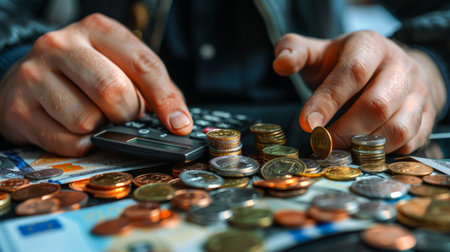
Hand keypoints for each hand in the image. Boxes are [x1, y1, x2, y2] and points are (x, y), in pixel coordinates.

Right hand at [0, 13, 191, 155]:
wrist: (26, 80)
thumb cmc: (84, 75)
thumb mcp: (120, 66)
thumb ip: (153, 89)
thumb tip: (179, 123)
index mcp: (97, 30)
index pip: (143, 65)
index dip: (166, 100)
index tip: (179, 125)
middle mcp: (62, 45)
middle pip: (113, 91)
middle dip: (126, 113)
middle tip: (121, 115)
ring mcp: (35, 75)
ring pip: (87, 120)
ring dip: (99, 129)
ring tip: (92, 117)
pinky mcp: (18, 109)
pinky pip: (66, 142)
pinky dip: (80, 144)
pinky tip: (74, 130)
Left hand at [273, 31, 445, 153]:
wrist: (390, 66)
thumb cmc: (345, 63)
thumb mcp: (320, 52)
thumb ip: (295, 51)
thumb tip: (280, 64)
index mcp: (370, 46)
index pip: (352, 73)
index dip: (328, 101)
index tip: (307, 125)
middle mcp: (400, 67)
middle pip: (377, 105)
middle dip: (344, 131)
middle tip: (322, 145)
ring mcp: (417, 92)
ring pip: (398, 127)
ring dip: (365, 146)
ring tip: (341, 151)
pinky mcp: (425, 114)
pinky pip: (411, 141)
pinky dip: (386, 153)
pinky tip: (362, 154)